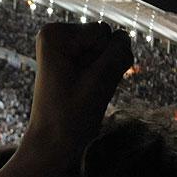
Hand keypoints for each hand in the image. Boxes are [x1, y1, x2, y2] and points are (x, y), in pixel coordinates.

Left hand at [0, 23, 132, 176]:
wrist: (53, 144)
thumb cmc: (71, 115)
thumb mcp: (102, 78)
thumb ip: (119, 49)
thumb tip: (122, 38)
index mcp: (53, 34)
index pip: (103, 32)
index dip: (99, 61)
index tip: (77, 83)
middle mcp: (58, 35)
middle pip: (108, 38)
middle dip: (104, 65)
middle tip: (82, 90)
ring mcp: (69, 47)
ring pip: (113, 50)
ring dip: (107, 72)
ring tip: (84, 92)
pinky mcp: (78, 61)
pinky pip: (110, 61)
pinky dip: (107, 76)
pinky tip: (89, 91)